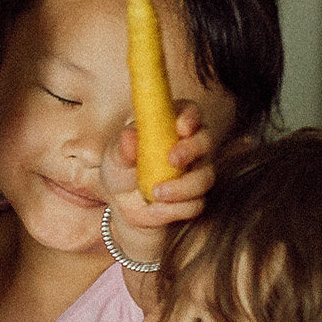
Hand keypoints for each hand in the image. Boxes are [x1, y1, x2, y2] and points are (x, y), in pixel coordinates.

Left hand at [101, 104, 217, 238]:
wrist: (120, 203)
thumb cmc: (121, 168)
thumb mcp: (115, 155)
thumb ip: (123, 146)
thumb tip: (130, 136)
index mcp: (172, 125)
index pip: (190, 111)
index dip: (190, 116)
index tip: (180, 127)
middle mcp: (190, 146)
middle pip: (206, 141)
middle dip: (192, 149)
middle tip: (172, 159)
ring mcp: (195, 173)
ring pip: (204, 178)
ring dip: (182, 187)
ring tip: (155, 193)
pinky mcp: (193, 200)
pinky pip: (194, 205)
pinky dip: (172, 209)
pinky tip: (153, 209)